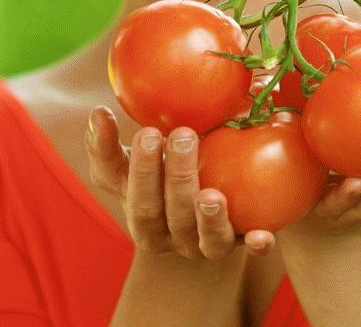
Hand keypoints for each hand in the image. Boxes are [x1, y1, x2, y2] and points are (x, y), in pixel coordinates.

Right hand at [85, 109, 274, 258]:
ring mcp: (201, 244)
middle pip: (163, 213)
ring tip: (211, 195)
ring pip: (200, 237)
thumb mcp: (129, 163)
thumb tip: (97, 113)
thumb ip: (106, 143)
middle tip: (182, 135)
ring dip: (206, 217)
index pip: (130, 192)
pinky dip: (254, 245)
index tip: (148, 131)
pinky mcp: (237, 244)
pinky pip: (246, 249)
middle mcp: (166, 234)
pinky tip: (263, 236)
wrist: (196, 218)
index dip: (137, 166)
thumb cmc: (157, 178)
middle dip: (171, 176)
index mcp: (137, 211)